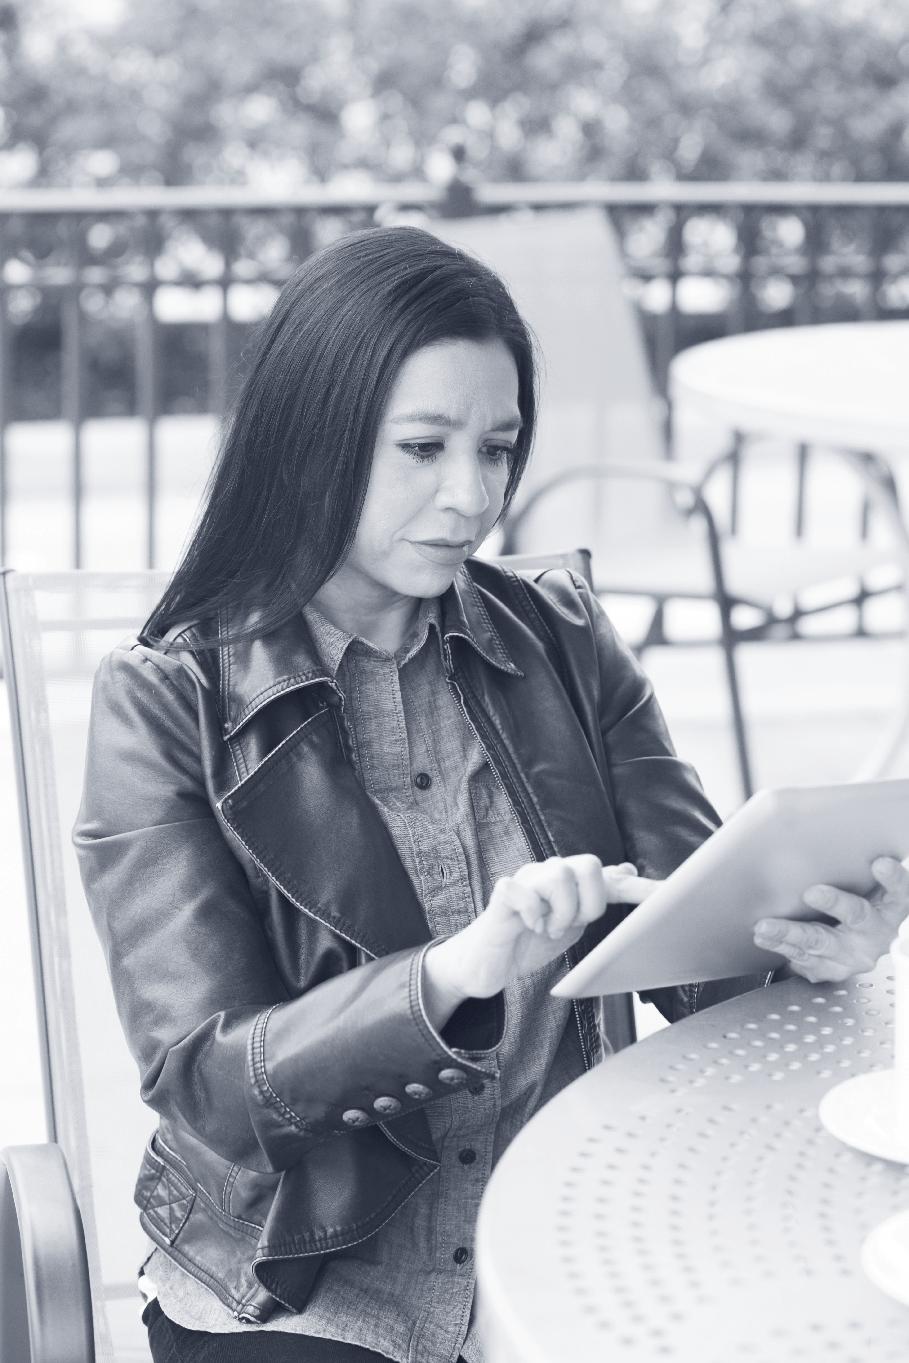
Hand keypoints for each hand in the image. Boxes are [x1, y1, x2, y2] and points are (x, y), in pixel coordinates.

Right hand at [424, 856, 657, 1009]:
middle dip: (591, 903)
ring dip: (561, 912)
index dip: (643, 889)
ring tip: (548, 929)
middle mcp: (550, 873)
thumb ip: (596, 899)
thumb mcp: (570, 924)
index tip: (671, 897)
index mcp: (572, 883)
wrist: (484, 964)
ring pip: (560, 875)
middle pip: (589, 864)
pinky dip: (532, 914)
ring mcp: (526, 880)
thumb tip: (627, 869)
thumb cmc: (526, 941)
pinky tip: (528, 926)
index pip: (614, 879)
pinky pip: (524, 891)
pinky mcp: (503, 894)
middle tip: (573, 926)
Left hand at [753, 857, 908, 983]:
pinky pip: (802, 958)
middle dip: (835, 903)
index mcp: (892, 906)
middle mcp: (876, 933)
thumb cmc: (856, 897)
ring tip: (766, 925)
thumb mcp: (863, 881)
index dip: (893, 878)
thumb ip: (852, 861)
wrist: (851, 943)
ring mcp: (852, 954)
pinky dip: (780, 945)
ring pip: (821, 942)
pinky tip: (764, 936)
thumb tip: (821, 815)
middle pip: (858, 916)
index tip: (880, 863)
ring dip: (791, 932)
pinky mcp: (830, 968)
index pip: (900, 891)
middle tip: (812, 892)